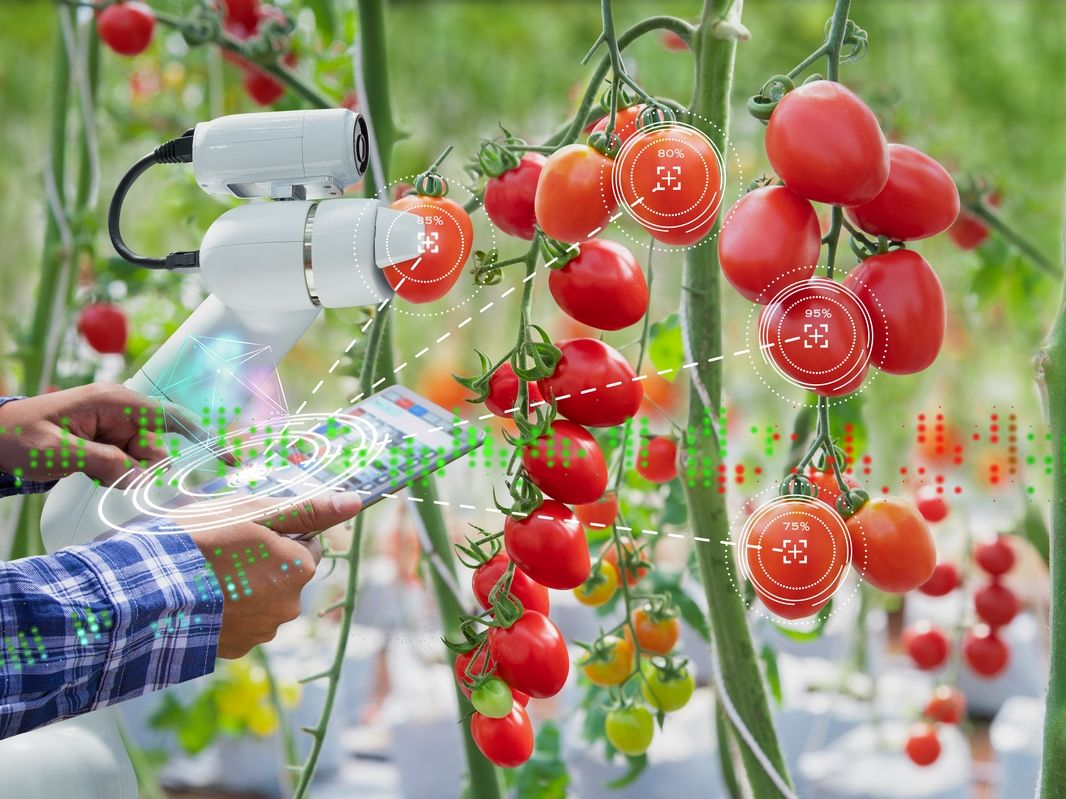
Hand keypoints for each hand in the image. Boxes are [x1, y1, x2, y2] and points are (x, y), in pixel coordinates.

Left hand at [0, 383, 204, 485]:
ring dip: (122, 477)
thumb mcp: (56, 450)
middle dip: (138, 471)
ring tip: (85, 470)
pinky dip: (114, 477)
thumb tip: (137, 478)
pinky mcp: (109, 445)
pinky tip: (87, 471)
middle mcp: (122, 414)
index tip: (228, 459)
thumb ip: (101, 462)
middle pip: (156, 451)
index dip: (203, 436)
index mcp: (115, 402)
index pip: (171, 418)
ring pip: (142, 464)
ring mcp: (116, 430)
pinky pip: (128, 469)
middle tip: (100, 474)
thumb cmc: (18, 435)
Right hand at [189, 492, 361, 658]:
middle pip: (285, 574)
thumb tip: (354, 502)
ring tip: (207, 576)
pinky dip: (227, 611)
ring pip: (263, 599)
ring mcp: (262, 632)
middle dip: (263, 563)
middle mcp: (290, 606)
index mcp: (300, 568)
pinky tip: (202, 599)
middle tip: (222, 552)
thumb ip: (307, 509)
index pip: (306, 544)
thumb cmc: (202, 541)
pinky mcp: (235, 650)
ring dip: (244, 588)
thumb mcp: (254, 512)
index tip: (247, 532)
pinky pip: (240, 623)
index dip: (278, 534)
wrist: (147, 591)